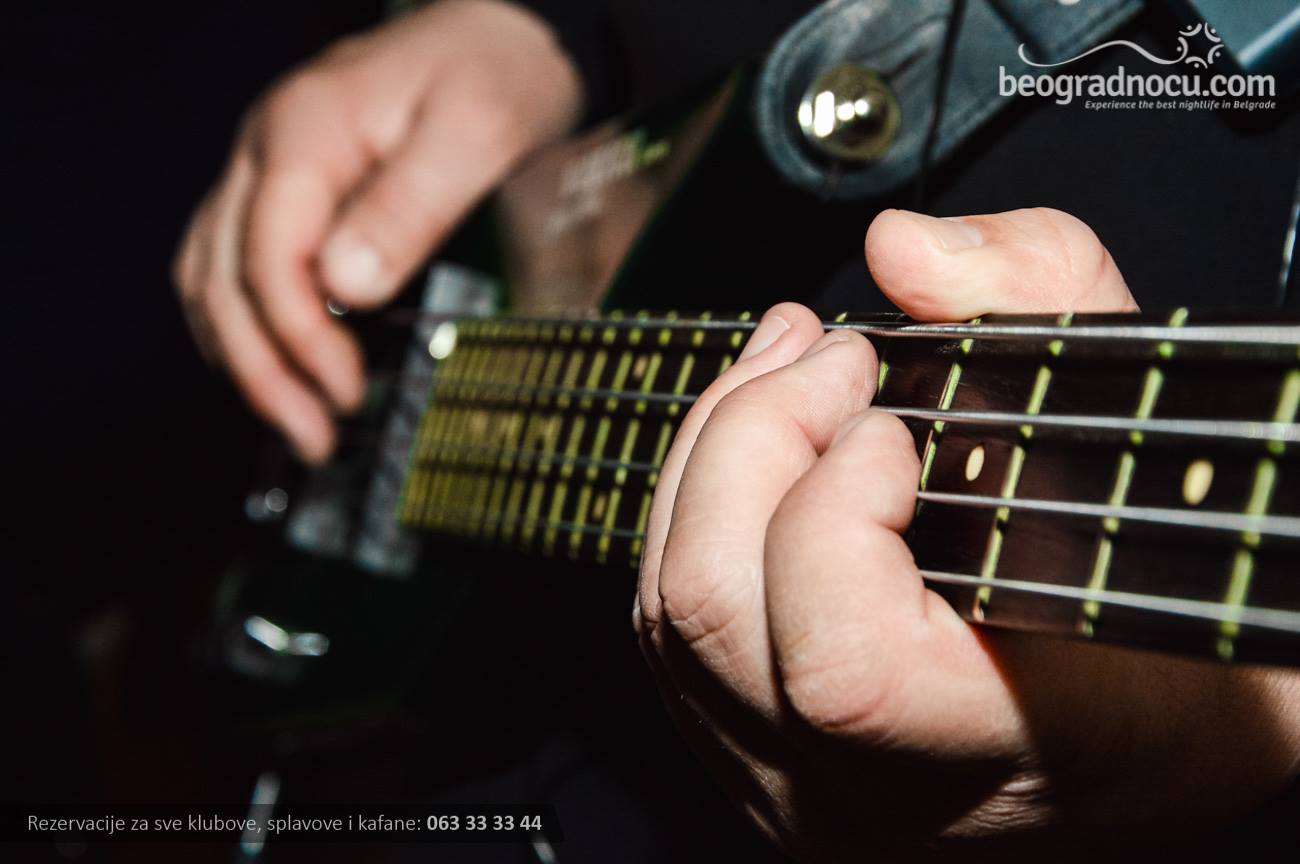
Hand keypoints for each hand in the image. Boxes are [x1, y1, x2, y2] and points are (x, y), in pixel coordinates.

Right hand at [173, 0, 580, 461]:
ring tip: (292, 420)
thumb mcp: (476, 132)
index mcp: (305, 132)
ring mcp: (268, 167)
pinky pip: (231, 262)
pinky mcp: (286, 187)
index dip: (300, 339)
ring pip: (210, 273)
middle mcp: (267, 149)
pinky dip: (244, 323)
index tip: (344, 395)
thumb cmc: (495, 73)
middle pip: (222, 274)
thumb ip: (411, 207)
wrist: (503, 34)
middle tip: (312, 436)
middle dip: (262, 369)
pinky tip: (277, 364)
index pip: (270, 256)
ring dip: (243, 356)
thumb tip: (350, 286)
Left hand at [634, 207, 1299, 859]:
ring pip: (667, 617)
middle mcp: (871, 804)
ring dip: (710, 456)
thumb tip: (897, 249)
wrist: (1146, 742)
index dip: (834, 514)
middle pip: (712, 613)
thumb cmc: (1166, 604)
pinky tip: (754, 438)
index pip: (843, 668)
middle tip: (829, 354)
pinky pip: (668, 631)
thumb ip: (1041, 300)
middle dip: (750, 435)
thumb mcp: (1144, 433)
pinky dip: (695, 509)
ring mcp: (793, 794)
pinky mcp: (749, 761)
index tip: (895, 421)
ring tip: (786, 367)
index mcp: (998, 754)